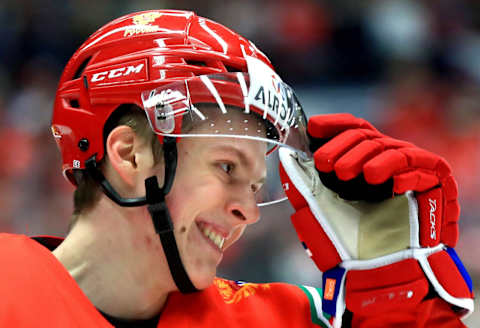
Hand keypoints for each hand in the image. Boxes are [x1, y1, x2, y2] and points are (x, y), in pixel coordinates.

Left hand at [279, 113, 472, 326]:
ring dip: (369, 157)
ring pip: (391, 147)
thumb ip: (301, 185)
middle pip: (365, 136)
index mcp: (359, 162)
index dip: (332, 125)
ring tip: (355, 175)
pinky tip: (391, 184)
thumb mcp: (317, 210)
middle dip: (342, 146)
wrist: (378, 273)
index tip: (313, 127)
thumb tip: (286, 157)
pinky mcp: (434, 181)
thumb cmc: (348, 242)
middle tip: (325, 165)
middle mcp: (383, 161)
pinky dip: (403, 171)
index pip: (350, 130)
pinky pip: (421, 166)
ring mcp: (409, 169)